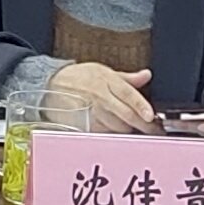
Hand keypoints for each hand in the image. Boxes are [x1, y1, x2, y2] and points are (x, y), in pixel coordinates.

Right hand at [40, 61, 158, 131]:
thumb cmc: (77, 78)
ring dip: (128, 130)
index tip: (151, 116)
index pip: (129, 94)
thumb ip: (127, 77)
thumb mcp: (102, 71)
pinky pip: (105, 133)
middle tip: (154, 130)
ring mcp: (92, 112)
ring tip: (134, 129)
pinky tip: (116, 131)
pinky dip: (113, 134)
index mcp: (107, 80)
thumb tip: (146, 75)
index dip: (141, 106)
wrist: (49, 85)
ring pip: (117, 127)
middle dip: (143, 124)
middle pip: (126, 114)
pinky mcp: (85, 125)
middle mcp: (100, 96)